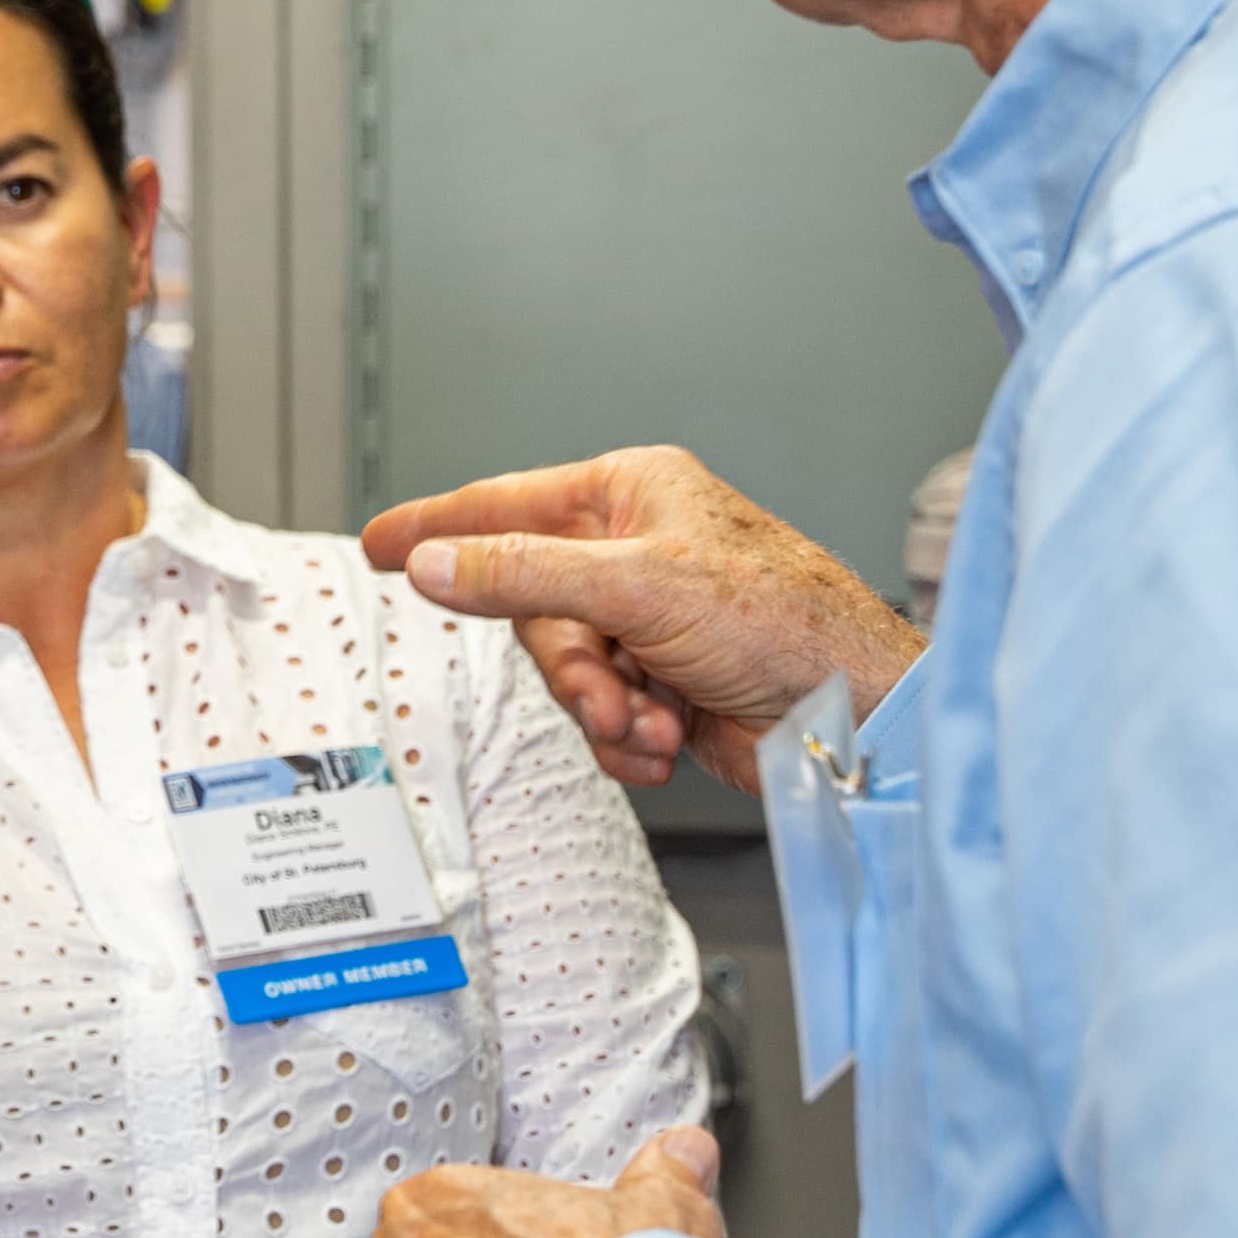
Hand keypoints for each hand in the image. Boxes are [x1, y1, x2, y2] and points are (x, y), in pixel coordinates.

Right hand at [361, 447, 921, 792]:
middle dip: (570, 668)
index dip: (437, 526)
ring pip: (568, 672)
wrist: (857, 718)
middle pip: (534, 611)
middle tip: (603, 692)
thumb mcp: (637, 587)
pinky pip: (602, 716)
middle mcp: (637, 552)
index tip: (380, 543)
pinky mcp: (667, 685)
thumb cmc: (787, 622)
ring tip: (650, 723)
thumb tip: (435, 562)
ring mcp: (652, 622)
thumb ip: (522, 574)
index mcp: (630, 494)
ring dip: (604, 711)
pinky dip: (627, 740)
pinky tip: (668, 743)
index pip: (504, 503)